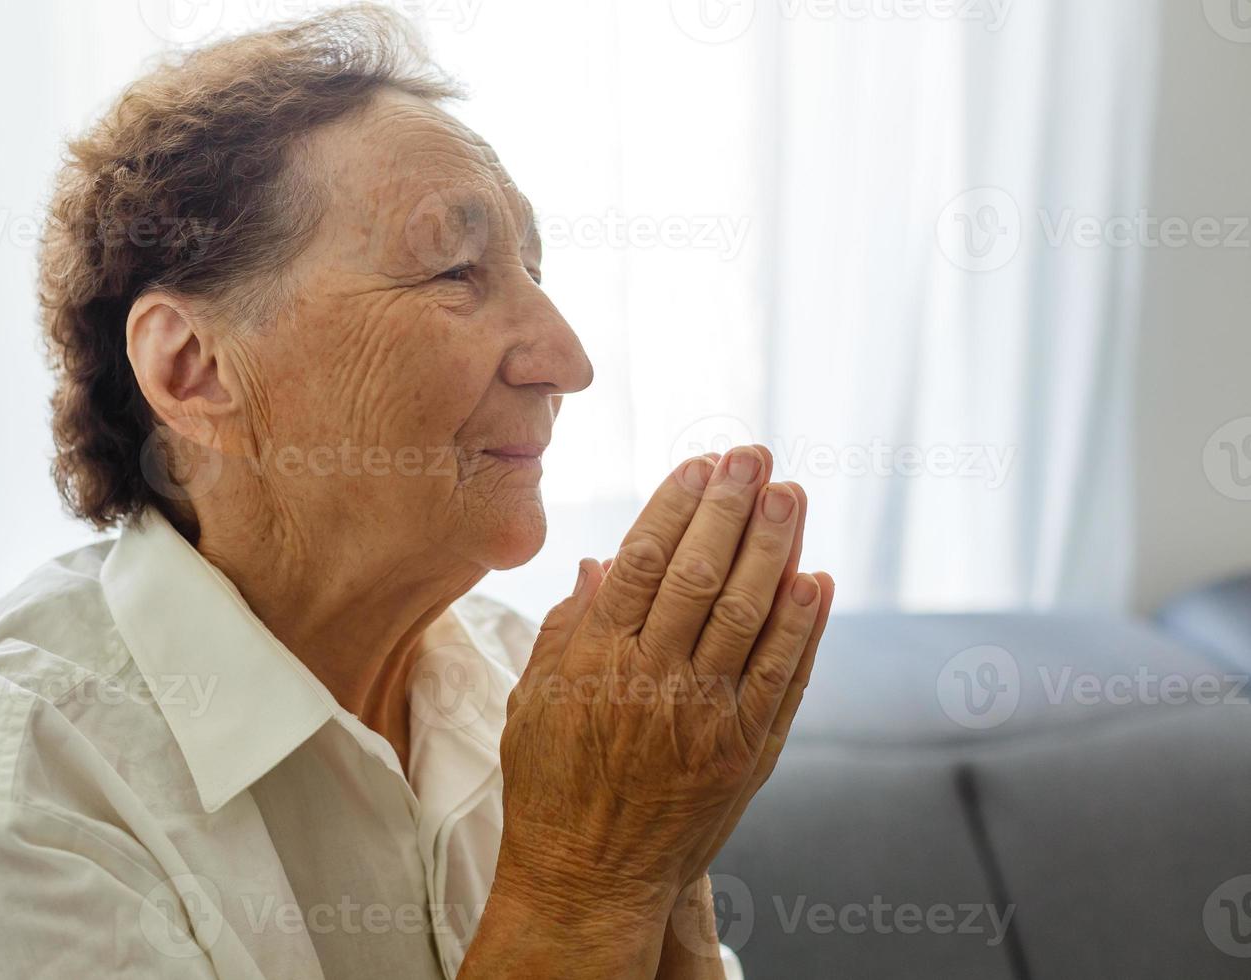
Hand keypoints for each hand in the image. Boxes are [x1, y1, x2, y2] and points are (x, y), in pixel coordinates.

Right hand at [490, 446, 834, 939]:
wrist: (589, 879)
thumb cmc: (551, 787)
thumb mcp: (533, 701)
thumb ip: (565, 627)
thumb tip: (601, 561)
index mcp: (594, 660)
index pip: (643, 562)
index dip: (675, 506)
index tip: (700, 462)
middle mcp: (652, 680)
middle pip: (701, 574)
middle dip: (731, 506)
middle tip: (754, 455)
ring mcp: (705, 717)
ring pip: (749, 614)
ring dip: (774, 547)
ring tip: (791, 494)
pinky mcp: (745, 752)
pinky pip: (784, 677)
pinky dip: (804, 627)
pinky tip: (815, 579)